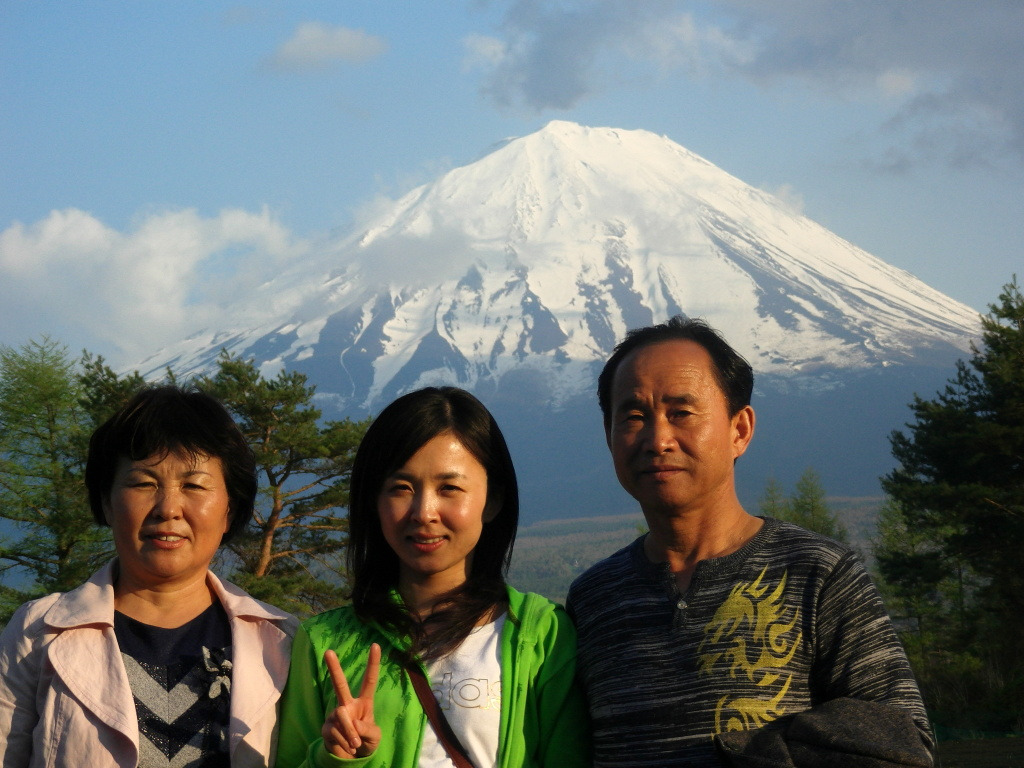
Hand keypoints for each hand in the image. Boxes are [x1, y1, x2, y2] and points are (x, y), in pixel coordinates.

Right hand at [322, 643, 381, 757]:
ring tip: (356, 744)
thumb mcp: (374, 737)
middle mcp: (347, 705)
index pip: (369, 681)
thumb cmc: (366, 741)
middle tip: (328, 652)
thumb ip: (367, 730)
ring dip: (351, 733)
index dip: (373, 664)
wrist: (352, 757)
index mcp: (364, 702)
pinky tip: (348, 747)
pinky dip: (345, 743)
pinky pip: (335, 732)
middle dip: (334, 668)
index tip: (376, 645)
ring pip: (341, 716)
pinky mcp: (326, 727)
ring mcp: (335, 715)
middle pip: (340, 685)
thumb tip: (354, 723)